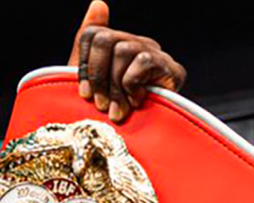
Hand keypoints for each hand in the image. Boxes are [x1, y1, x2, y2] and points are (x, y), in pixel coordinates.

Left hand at [67, 1, 186, 122]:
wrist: (141, 137)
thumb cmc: (113, 109)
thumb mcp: (90, 81)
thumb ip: (86, 46)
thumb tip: (98, 2)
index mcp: (115, 44)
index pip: (91, 35)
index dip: (83, 65)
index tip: (83, 93)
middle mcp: (135, 42)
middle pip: (105, 39)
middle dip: (97, 77)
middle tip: (100, 104)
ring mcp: (154, 52)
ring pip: (122, 51)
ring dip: (116, 87)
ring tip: (117, 109)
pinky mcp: (171, 67)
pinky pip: (141, 62)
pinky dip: (133, 86)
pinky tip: (137, 101)